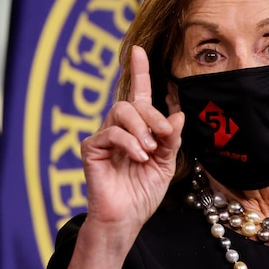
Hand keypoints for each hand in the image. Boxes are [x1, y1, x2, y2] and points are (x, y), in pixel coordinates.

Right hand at [80, 45, 184, 245]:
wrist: (127, 218)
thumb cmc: (143, 192)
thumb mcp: (166, 164)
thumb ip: (171, 140)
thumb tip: (177, 115)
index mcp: (138, 129)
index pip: (138, 94)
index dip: (139, 71)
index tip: (138, 50)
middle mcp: (119, 129)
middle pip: (132, 103)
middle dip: (152, 116)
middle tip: (163, 136)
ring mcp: (103, 138)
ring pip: (120, 112)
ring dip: (140, 129)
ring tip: (149, 150)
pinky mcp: (91, 150)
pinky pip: (110, 133)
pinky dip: (128, 143)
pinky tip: (138, 157)